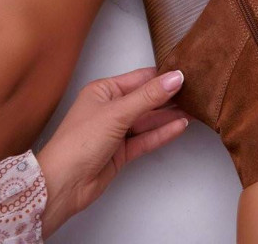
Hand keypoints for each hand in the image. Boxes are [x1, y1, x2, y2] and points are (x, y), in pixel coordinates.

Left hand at [37, 67, 186, 237]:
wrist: (64, 184)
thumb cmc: (78, 143)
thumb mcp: (117, 113)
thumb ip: (148, 96)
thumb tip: (173, 78)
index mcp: (103, 91)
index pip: (139, 79)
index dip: (161, 76)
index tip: (184, 73)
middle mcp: (110, 109)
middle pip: (145, 99)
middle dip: (168, 96)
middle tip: (194, 90)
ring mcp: (116, 131)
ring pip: (148, 120)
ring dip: (169, 115)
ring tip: (193, 108)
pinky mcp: (121, 152)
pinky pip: (146, 138)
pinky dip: (162, 133)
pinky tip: (179, 126)